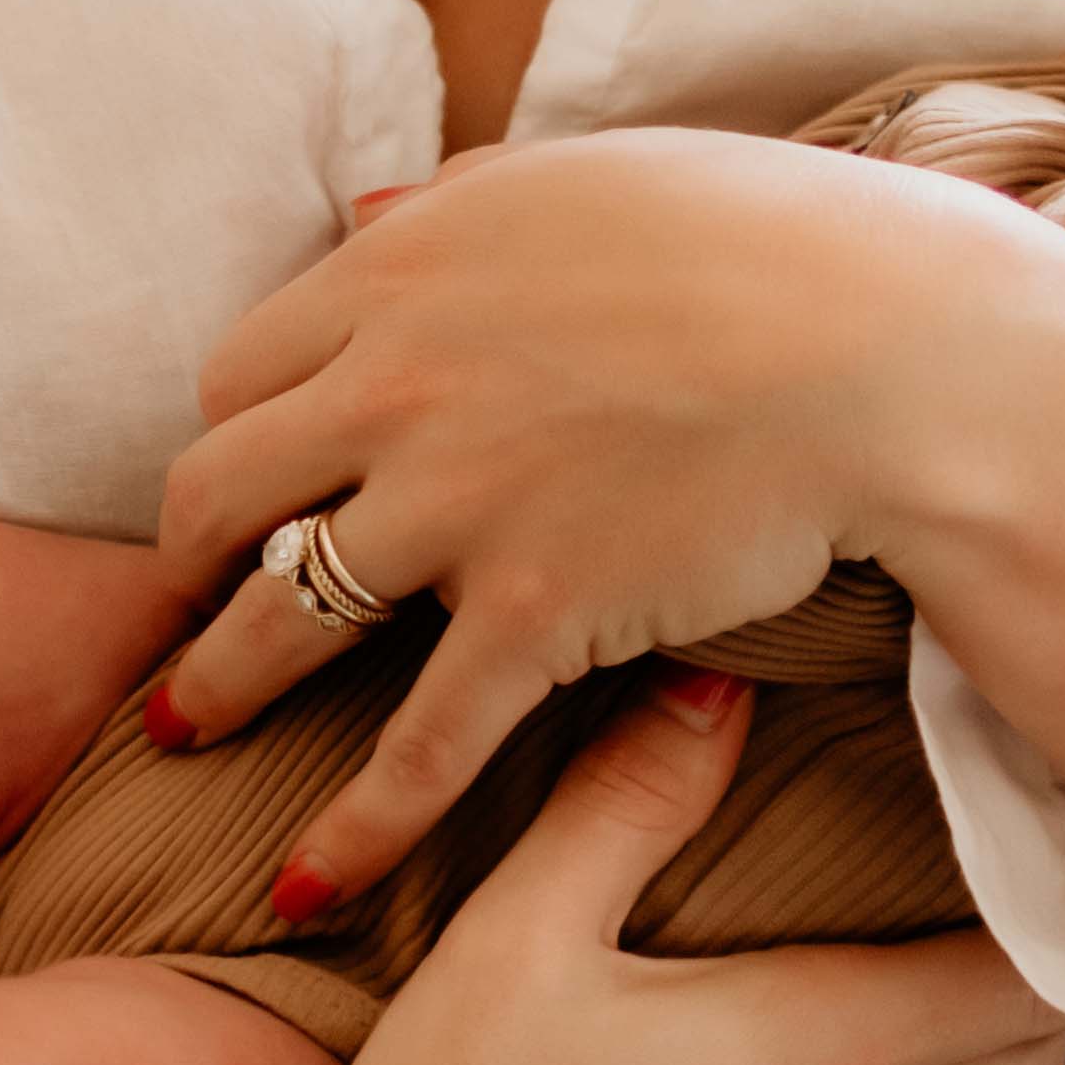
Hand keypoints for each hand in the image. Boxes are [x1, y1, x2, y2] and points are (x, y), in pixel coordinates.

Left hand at [148, 131, 1064, 914]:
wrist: (886, 350)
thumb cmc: (767, 242)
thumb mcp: (588, 179)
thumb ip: (461, 205)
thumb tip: (368, 210)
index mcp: (405, 271)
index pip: (244, 366)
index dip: (234, 429)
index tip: (240, 483)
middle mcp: (398, 384)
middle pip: (221, 488)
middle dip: (186, 556)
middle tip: (179, 603)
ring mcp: (457, 508)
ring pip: (281, 620)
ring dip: (216, 683)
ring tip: (180, 732)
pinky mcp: (535, 619)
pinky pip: (414, 747)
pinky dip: (350, 829)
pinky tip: (304, 885)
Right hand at [241, 673, 1064, 1064]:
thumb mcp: (516, 938)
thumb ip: (627, 798)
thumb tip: (714, 679)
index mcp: (820, 1056)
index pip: (1032, 980)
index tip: (1058, 834)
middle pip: (1027, 1062)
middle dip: (1042, 972)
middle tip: (1017, 883)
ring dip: (963, 1053)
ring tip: (919, 962)